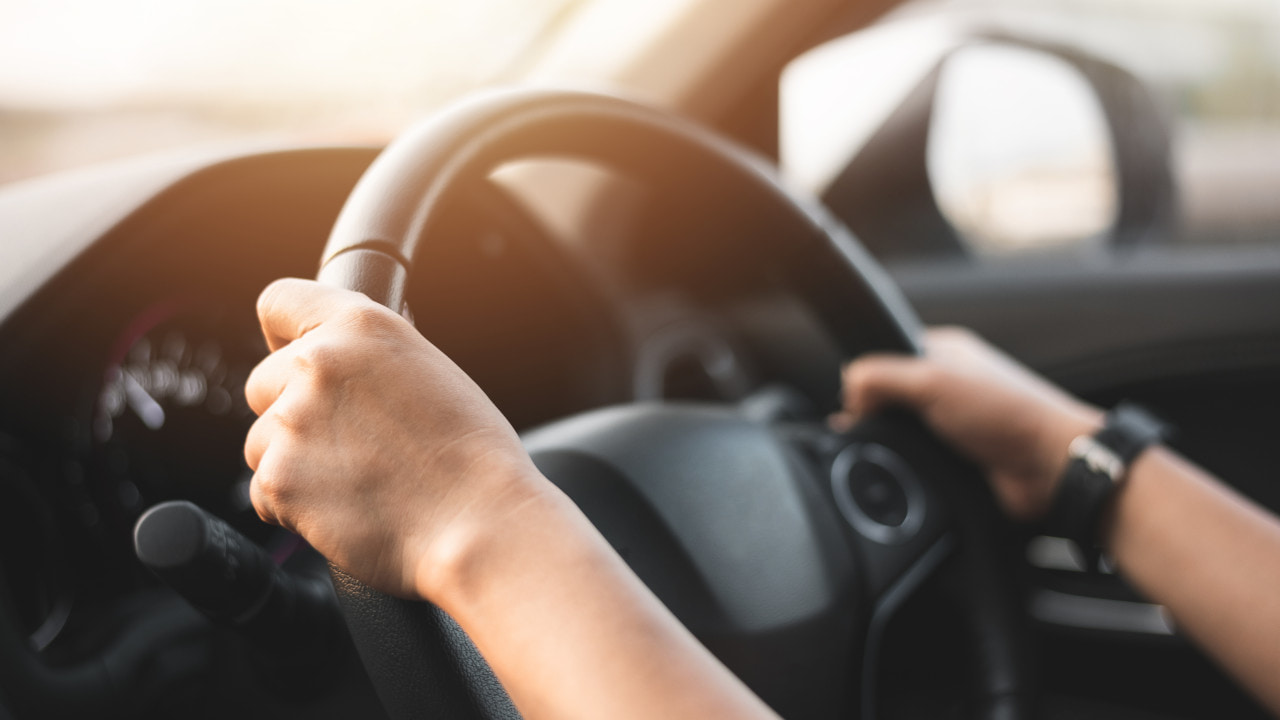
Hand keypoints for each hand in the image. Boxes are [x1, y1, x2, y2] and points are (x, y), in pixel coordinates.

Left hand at [243, 278, 546, 599]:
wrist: (479, 522)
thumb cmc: (473, 455)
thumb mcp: (431, 372)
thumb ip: (374, 357)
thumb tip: (346, 359)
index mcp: (361, 325)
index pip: (278, 302)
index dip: (284, 337)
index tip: (294, 360)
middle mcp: (318, 362)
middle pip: (263, 383)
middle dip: (292, 413)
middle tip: (348, 444)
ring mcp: (292, 421)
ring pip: (262, 442)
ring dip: (294, 463)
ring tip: (357, 483)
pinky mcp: (280, 479)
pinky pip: (264, 493)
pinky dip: (294, 508)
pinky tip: (347, 509)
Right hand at [840, 327, 1102, 520]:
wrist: (1051, 470)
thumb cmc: (1010, 414)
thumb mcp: (933, 380)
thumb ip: (881, 376)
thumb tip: (848, 388)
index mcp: (944, 353)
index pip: (885, 355)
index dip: (865, 376)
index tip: (856, 397)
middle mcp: (947, 386)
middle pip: (886, 397)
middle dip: (873, 414)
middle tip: (868, 428)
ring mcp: (950, 424)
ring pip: (898, 433)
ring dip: (891, 444)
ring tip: (892, 451)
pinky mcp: (953, 459)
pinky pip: (913, 461)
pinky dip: (906, 467)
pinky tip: (907, 470)